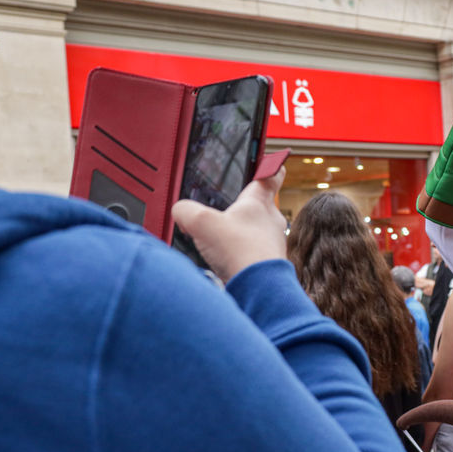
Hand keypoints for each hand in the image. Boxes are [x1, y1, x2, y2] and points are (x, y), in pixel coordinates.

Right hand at [171, 168, 286, 281]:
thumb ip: (186, 211)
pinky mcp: (267, 264)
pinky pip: (252, 253)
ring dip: (240, 233)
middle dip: (243, 207)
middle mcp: (271, 221)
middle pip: (259, 205)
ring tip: (221, 239)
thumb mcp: (202, 223)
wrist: (259, 289)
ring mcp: (272, 243)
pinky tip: (225, 261)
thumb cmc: (242, 252)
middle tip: (228, 208)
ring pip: (256, 231)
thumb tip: (180, 211)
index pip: (271, 175)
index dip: (270, 166)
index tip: (271, 162)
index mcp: (260, 201)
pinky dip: (239, 255)